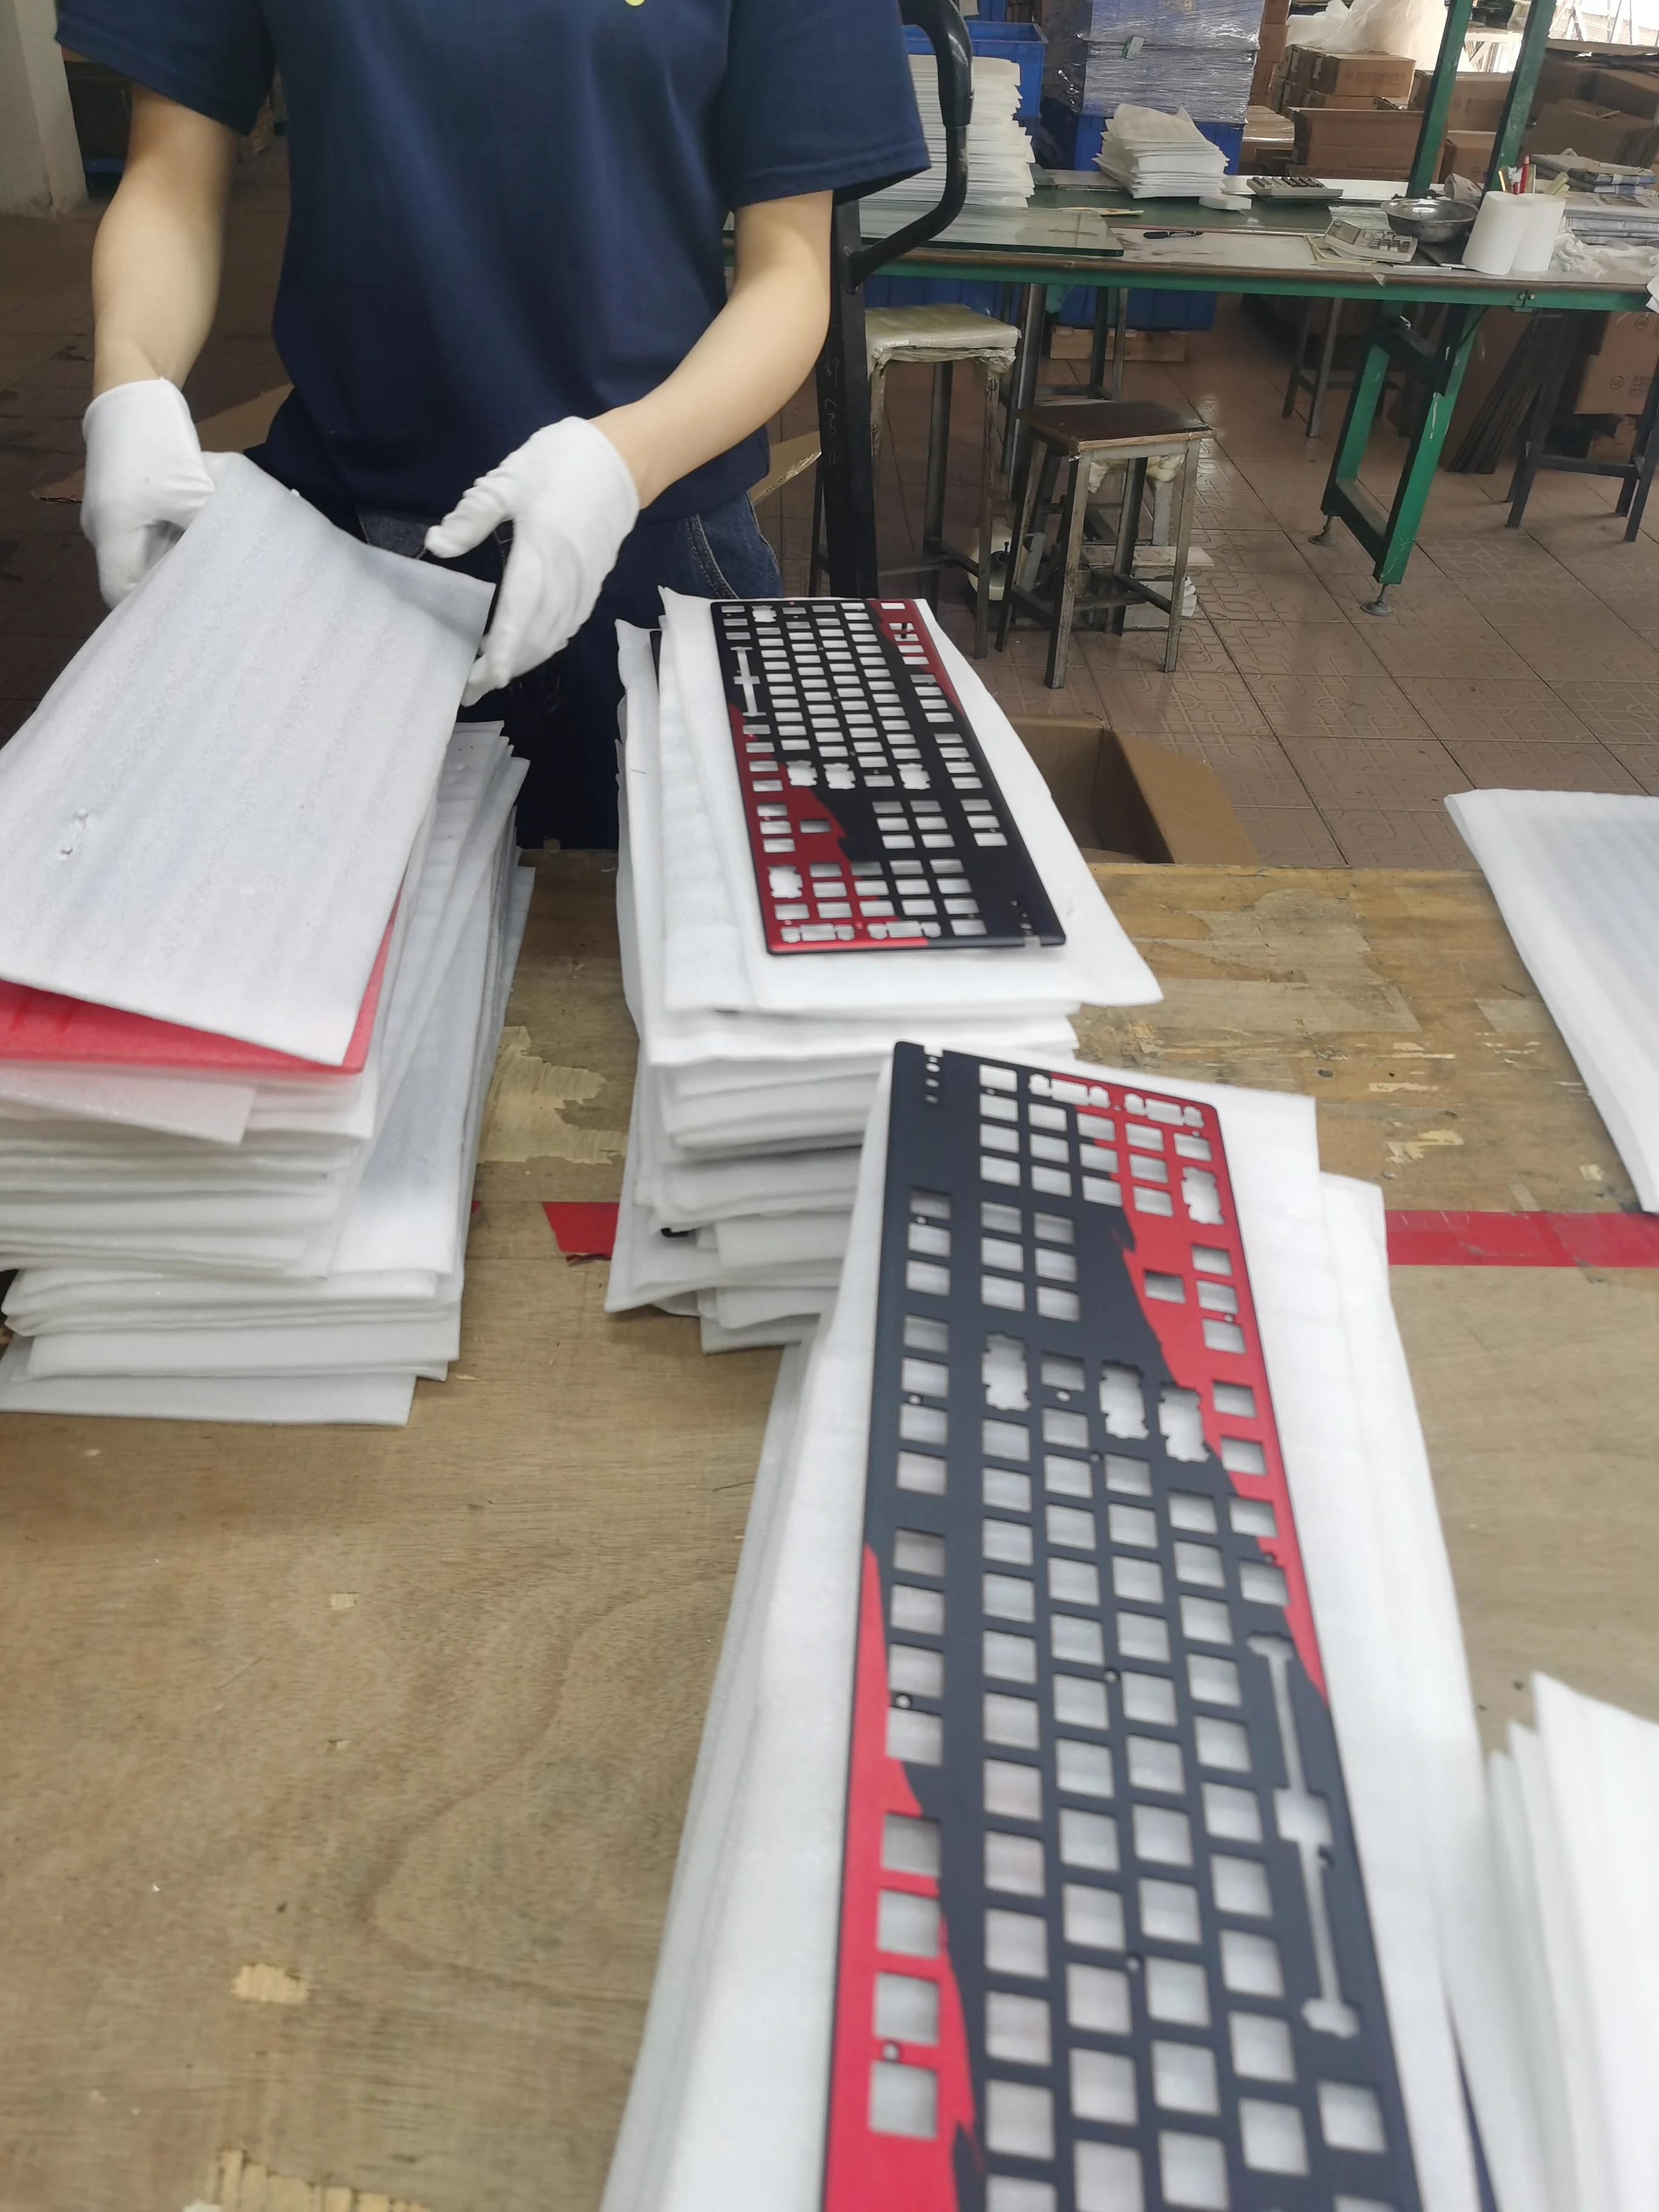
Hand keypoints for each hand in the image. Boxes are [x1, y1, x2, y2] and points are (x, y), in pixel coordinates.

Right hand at [80, 378, 216, 608]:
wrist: (133, 394)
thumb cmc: (158, 442)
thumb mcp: (192, 492)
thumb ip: (211, 530)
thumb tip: (236, 562)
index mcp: (111, 531)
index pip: (120, 593)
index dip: (151, 609)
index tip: (187, 613)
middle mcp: (102, 530)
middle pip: (132, 578)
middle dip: (169, 589)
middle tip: (209, 599)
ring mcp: (110, 517)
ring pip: (142, 558)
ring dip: (173, 565)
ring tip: (210, 575)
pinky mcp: (124, 505)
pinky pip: (145, 537)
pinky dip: (170, 544)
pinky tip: (201, 546)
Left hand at [425, 417, 639, 707]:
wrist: (620, 461)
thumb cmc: (560, 464)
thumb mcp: (507, 482)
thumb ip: (472, 517)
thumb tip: (438, 545)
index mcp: (540, 550)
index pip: (519, 612)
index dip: (502, 650)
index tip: (482, 678)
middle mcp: (565, 577)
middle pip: (535, 638)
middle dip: (503, 669)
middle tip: (470, 690)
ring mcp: (583, 585)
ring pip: (553, 637)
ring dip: (524, 662)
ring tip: (493, 678)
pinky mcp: (593, 585)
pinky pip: (568, 627)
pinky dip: (546, 646)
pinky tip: (529, 652)